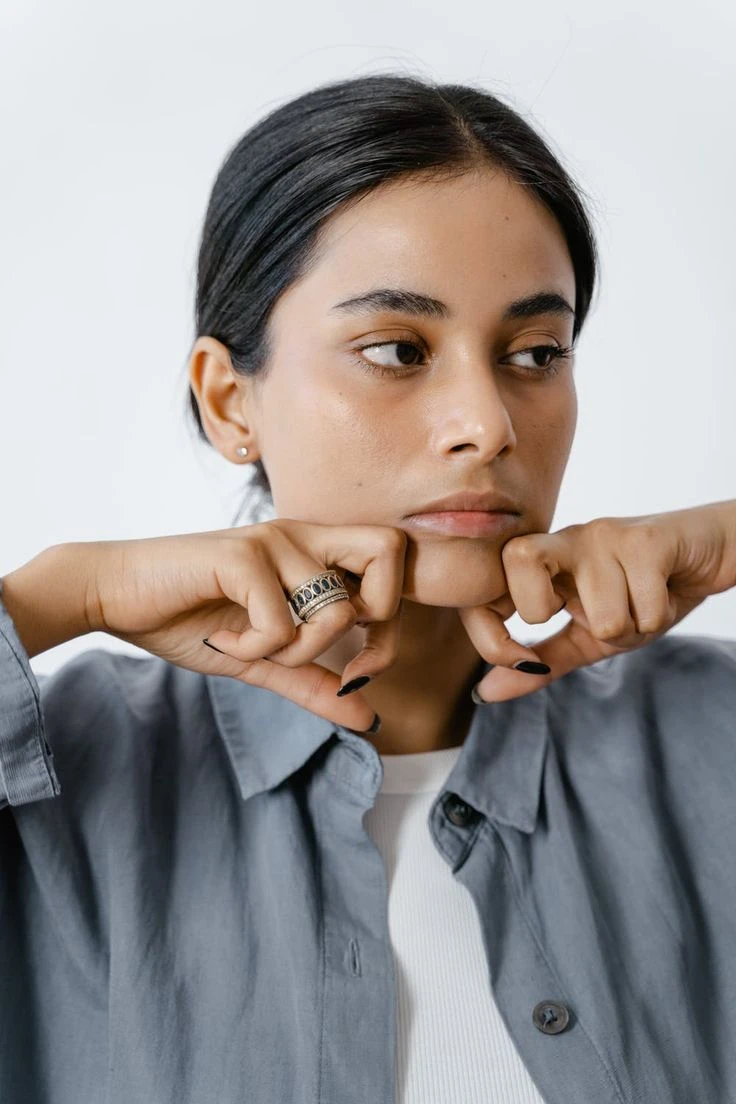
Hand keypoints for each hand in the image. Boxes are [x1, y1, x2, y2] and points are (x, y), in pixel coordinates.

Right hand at [86, 519, 407, 731]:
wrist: (116, 594)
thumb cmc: (189, 618)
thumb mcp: (264, 660)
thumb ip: (315, 683)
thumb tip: (371, 717)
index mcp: (313, 551)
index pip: (394, 562)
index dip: (393, 624)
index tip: (356, 668)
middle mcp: (302, 536)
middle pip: (390, 551)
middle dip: (377, 617)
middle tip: (324, 649)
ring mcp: (273, 541)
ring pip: (336, 610)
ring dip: (297, 651)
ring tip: (252, 646)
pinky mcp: (242, 555)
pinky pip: (282, 623)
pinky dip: (253, 649)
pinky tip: (223, 639)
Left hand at [461, 499, 735, 703]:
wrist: (710, 555)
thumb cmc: (642, 594)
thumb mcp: (586, 637)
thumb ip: (539, 662)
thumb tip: (484, 693)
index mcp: (542, 561)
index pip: (485, 590)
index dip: (490, 636)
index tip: (520, 662)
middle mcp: (565, 538)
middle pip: (520, 561)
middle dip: (548, 612)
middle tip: (585, 614)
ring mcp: (604, 535)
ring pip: (600, 615)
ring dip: (628, 628)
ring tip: (640, 604)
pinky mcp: (645, 539)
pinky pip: (641, 610)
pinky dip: (656, 617)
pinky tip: (663, 594)